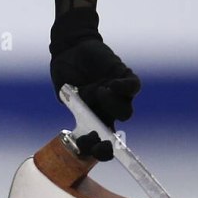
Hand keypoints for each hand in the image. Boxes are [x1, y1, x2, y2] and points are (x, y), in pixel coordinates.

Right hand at [49, 7, 140, 161]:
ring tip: (98, 90)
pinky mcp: (124, 76)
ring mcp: (118, 94)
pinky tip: (111, 84)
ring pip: (126, 111)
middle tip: (98, 135)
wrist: (71, 47)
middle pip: (116, 133)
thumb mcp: (64, 93)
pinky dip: (124, 88)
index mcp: (92, 119)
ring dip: (112, 106)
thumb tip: (82, 114)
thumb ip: (73, 105)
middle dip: (108, 139)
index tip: (90, 147)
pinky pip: (132, 86)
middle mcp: (107, 110)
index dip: (99, 150)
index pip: (99, 142)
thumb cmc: (66, 72)